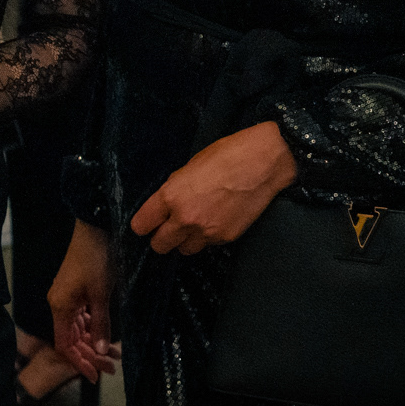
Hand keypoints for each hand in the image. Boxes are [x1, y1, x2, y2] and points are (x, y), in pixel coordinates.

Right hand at [48, 220, 118, 382]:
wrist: (94, 228)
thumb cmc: (95, 258)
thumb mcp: (101, 294)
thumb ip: (100, 324)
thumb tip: (100, 350)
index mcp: (60, 306)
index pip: (65, 345)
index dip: (78, 363)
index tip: (95, 376)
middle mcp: (60, 304)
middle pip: (71, 340)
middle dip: (90, 356)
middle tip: (111, 368)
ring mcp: (67, 297)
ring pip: (78, 330)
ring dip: (94, 343)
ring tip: (115, 355)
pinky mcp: (76, 291)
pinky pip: (82, 318)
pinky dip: (94, 328)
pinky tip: (107, 335)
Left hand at [129, 121, 297, 255]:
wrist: (263, 162)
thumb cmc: (225, 155)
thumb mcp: (189, 167)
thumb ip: (174, 190)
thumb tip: (167, 204)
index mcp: (171, 196)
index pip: (142, 225)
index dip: (142, 224)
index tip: (145, 223)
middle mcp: (185, 218)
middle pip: (160, 245)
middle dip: (161, 238)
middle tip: (167, 229)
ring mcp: (207, 231)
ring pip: (184, 250)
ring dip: (184, 241)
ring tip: (193, 226)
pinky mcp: (226, 238)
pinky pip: (208, 245)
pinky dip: (207, 238)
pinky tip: (215, 221)